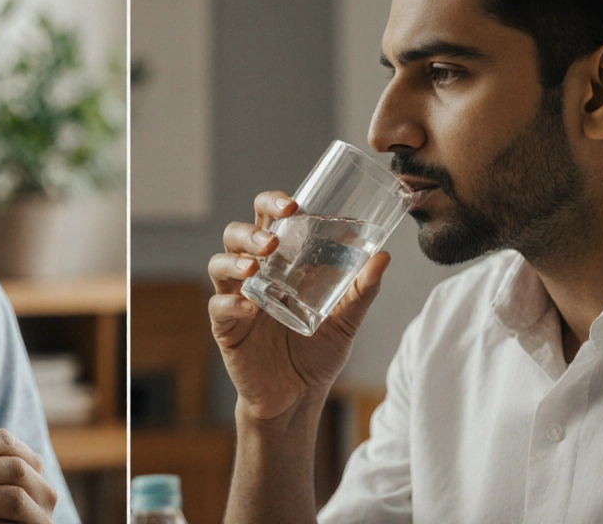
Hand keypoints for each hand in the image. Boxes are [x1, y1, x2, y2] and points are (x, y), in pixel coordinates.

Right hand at [208, 191, 390, 420]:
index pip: (266, 220)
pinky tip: (249, 307)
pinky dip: (230, 303)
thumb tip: (383, 256)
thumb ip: (362, 290)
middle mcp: (253, 274)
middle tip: (272, 241)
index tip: (292, 205)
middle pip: (236, 235)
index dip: (272, 204)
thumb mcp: (346, 320)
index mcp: (279, 262)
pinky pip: (219, 307)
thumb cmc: (318, 352)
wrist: (299, 398)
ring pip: (219, 264)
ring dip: (235, 260)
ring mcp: (236, 299)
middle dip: (251, 232)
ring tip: (257, 266)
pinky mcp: (226, 328)